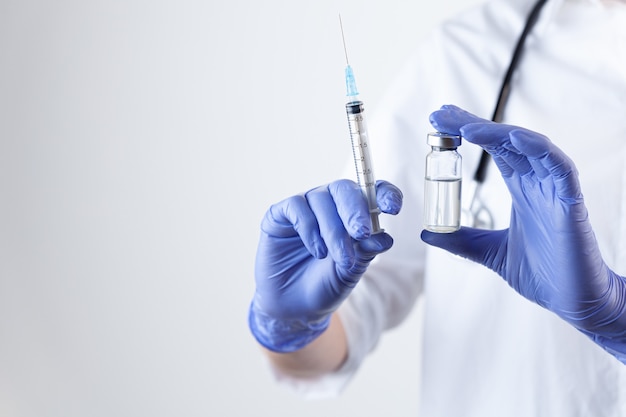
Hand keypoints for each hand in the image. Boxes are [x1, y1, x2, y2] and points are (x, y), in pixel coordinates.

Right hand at [249, 179, 401, 351]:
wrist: (294, 307)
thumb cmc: (325, 285)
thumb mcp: (351, 271)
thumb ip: (366, 251)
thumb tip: (384, 237)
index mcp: (352, 212)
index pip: (372, 192)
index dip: (384, 194)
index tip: (393, 208)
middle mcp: (329, 204)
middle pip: (344, 189)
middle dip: (356, 211)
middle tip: (362, 233)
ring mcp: (304, 207)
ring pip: (321, 199)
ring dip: (333, 230)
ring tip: (339, 257)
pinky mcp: (279, 215)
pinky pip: (296, 207)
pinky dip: (309, 228)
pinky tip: (317, 251)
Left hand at [422, 104, 625, 362]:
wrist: (574, 303)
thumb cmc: (542, 275)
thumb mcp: (489, 252)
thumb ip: (461, 240)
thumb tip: (427, 233)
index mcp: (521, 190)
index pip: (493, 150)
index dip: (468, 132)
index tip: (437, 121)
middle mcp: (537, 184)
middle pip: (505, 142)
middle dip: (473, 124)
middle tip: (441, 114)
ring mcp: (555, 191)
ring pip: (529, 148)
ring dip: (498, 133)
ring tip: (465, 127)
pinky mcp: (572, 205)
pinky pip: (560, 168)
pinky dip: (539, 150)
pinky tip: (514, 138)